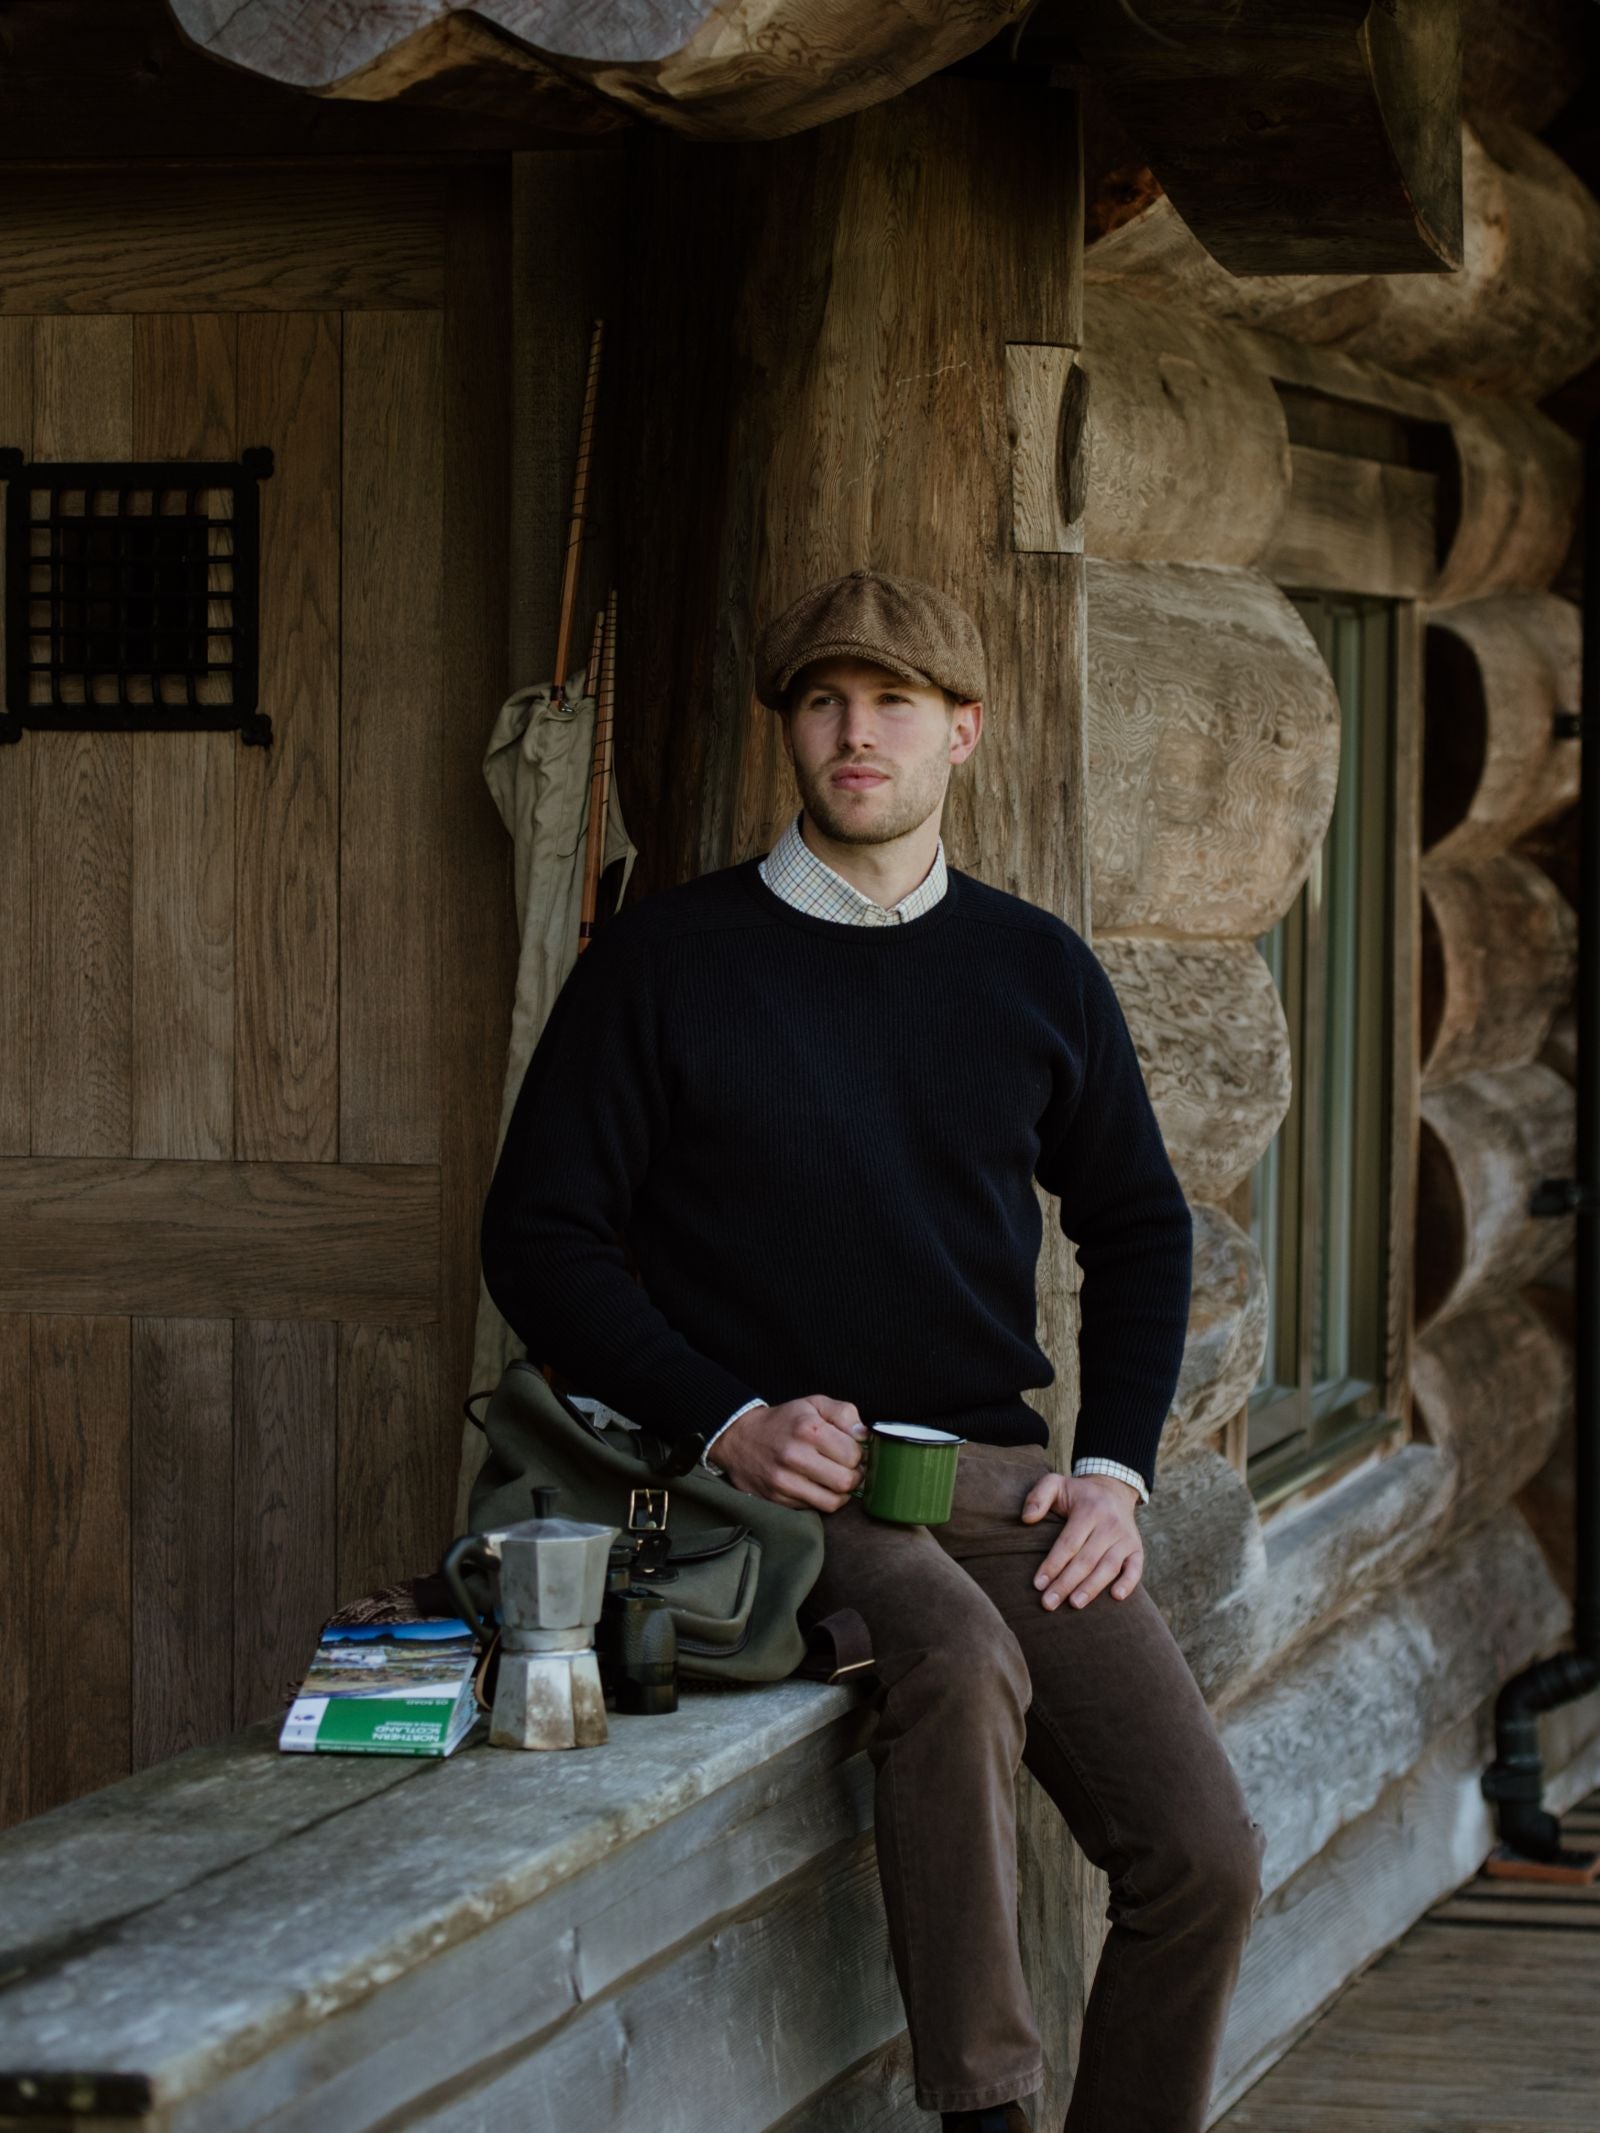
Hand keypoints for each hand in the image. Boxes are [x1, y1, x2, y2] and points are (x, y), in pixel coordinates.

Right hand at [714, 1395, 868, 1511]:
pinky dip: (822, 1499)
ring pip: (833, 1501)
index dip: (859, 1455)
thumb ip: (844, 1413)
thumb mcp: (813, 1404)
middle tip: (849, 1469)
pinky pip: (814, 1508)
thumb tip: (864, 1436)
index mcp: (807, 1429)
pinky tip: (818, 1486)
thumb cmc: (784, 1422)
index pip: (853, 1455)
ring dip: (841, 1492)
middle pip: (846, 1482)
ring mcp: (784, 1481)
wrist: (739, 1439)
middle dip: (854, 1476)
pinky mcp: (778, 1499)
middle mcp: (795, 1456)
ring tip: (836, 1479)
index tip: (853, 1452)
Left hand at [1019, 1471, 1143, 1610]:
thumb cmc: (1077, 1494)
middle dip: (1066, 1583)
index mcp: (1089, 1509)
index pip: (1069, 1542)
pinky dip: (1128, 1583)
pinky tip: (1116, 1597)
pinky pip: (1136, 1568)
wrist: (1113, 1491)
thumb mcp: (1055, 1485)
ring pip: (1109, 1566)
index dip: (1053, 1564)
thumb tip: (1026, 1519)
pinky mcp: (1136, 1549)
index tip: (1038, 1584)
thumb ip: (1038, 1497)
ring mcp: (1125, 1537)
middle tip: (1048, 1603)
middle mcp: (1110, 1524)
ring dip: (1092, 1588)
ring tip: (1074, 1604)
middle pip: (1086, 1559)